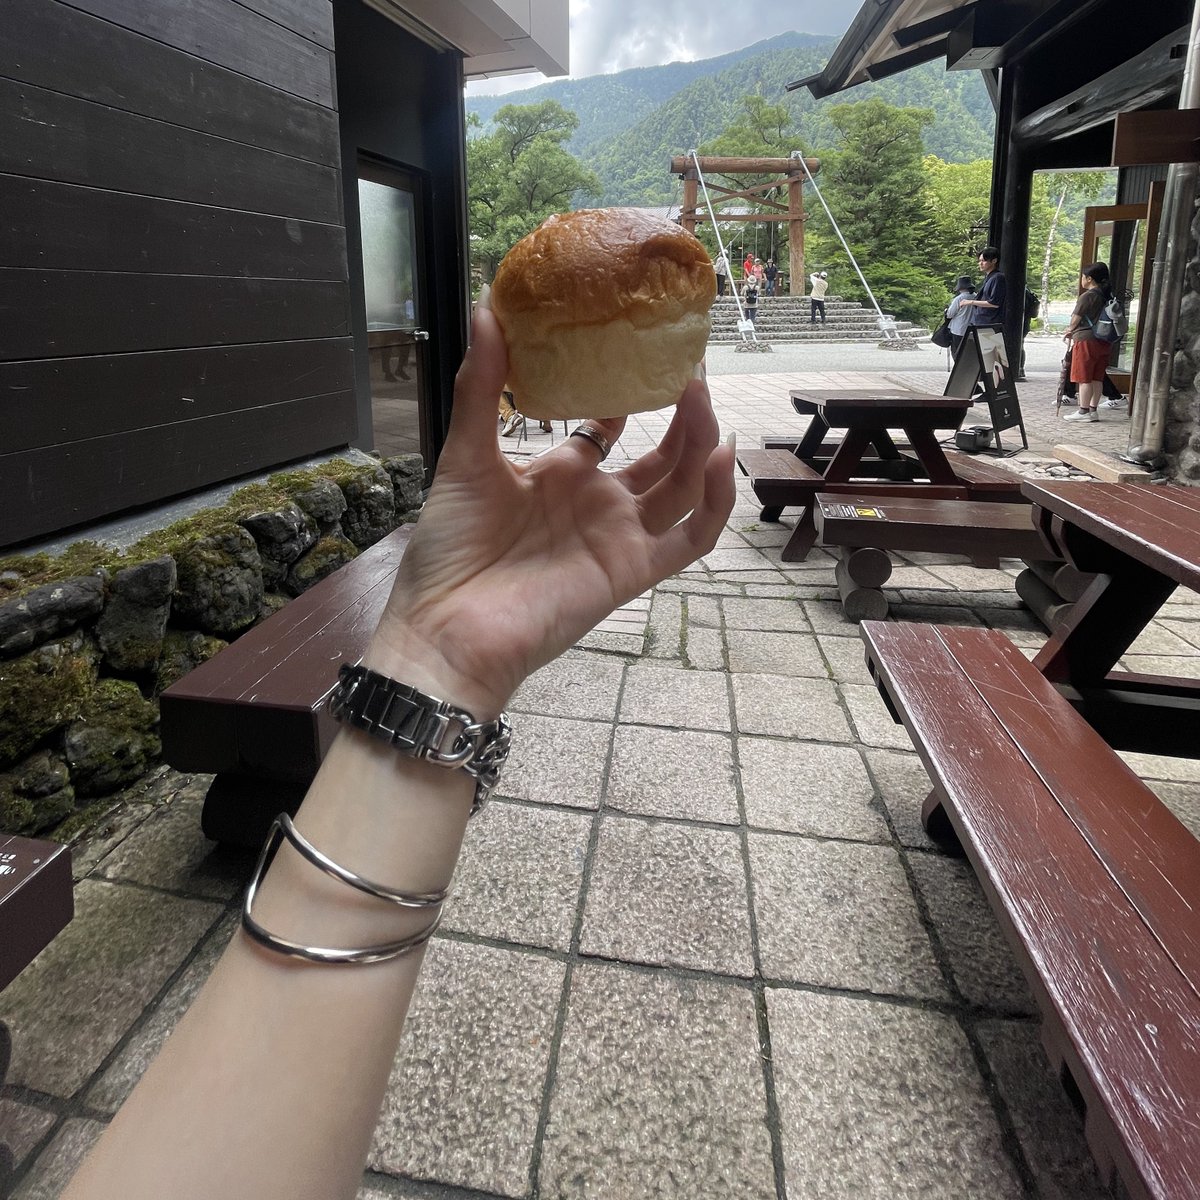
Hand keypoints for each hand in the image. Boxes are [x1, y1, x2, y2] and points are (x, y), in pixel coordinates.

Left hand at [367, 303, 735, 716]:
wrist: (446, 627)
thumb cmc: (449, 548)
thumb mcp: (465, 457)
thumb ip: (482, 388)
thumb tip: (487, 308)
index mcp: (559, 475)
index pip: (605, 428)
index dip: (624, 394)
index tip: (637, 349)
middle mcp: (597, 502)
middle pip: (659, 454)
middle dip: (680, 412)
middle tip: (690, 364)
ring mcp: (620, 536)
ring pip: (684, 487)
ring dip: (702, 442)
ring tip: (702, 393)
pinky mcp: (634, 570)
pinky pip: (693, 539)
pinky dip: (716, 502)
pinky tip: (722, 457)